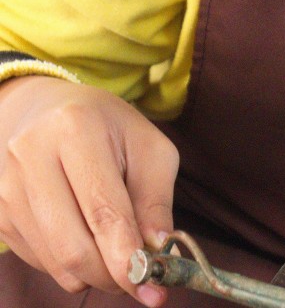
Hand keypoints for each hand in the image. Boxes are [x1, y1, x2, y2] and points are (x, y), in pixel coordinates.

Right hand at [0, 75, 178, 305]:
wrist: (42, 109)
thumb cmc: (107, 128)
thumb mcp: (149, 148)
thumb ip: (156, 200)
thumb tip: (158, 251)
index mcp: (75, 130)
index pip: (103, 210)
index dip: (127, 256)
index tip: (153, 287)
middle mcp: (30, 156)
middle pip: (72, 246)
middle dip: (113, 275)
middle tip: (143, 280)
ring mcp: (5, 187)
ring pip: (55, 261)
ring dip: (95, 274)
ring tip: (120, 254)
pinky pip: (39, 260)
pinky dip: (71, 265)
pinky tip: (88, 239)